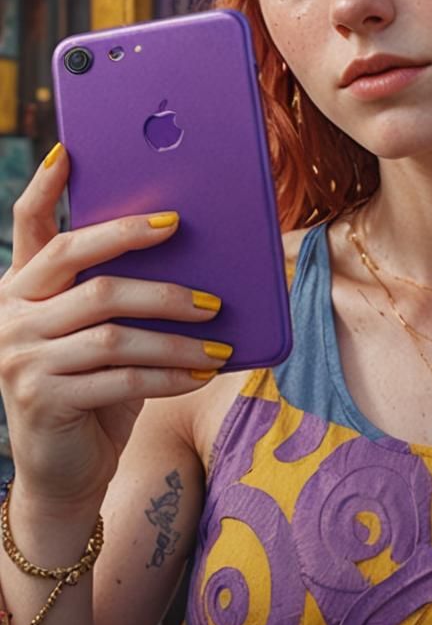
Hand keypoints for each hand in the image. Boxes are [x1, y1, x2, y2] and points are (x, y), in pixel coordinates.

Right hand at [0, 145, 226, 513]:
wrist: (67, 472)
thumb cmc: (97, 387)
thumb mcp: (103, 332)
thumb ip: (120, 293)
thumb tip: (191, 251)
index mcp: (23, 287)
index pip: (27, 224)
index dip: (46, 187)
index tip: (68, 151)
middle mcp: (10, 314)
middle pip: (77, 261)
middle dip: (134, 241)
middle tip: (184, 233)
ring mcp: (19, 357)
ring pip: (111, 327)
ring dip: (174, 329)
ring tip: (218, 333)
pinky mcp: (42, 399)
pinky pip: (122, 376)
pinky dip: (170, 371)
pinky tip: (202, 371)